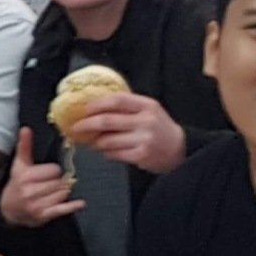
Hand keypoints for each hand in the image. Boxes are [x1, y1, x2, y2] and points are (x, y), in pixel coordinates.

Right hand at [0, 128, 82, 226]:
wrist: (8, 210)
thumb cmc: (16, 184)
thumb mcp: (19, 165)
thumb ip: (25, 146)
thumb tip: (26, 128)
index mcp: (26, 177)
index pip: (54, 170)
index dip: (53, 171)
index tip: (47, 174)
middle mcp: (30, 191)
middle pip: (59, 182)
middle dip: (58, 182)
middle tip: (50, 184)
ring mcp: (37, 205)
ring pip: (62, 194)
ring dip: (61, 192)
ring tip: (51, 193)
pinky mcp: (43, 215)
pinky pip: (62, 209)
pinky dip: (72, 206)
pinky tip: (81, 203)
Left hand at [68, 94, 186, 174]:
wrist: (180, 149)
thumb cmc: (160, 128)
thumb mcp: (150, 110)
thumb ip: (128, 107)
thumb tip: (96, 107)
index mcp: (147, 105)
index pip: (117, 100)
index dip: (97, 104)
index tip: (84, 109)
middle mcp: (145, 121)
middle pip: (107, 121)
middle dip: (87, 124)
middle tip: (75, 127)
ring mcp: (143, 139)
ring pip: (108, 140)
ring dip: (95, 142)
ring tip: (91, 141)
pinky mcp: (141, 156)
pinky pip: (114, 154)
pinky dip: (106, 153)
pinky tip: (105, 151)